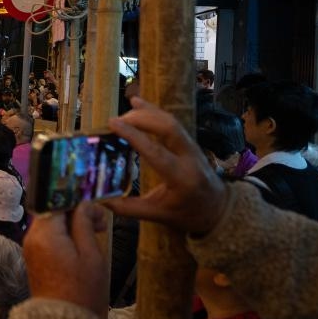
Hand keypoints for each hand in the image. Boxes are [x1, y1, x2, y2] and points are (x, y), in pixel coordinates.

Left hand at [22, 202, 108, 316]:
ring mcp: (31, 247)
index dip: (78, 200)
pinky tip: (82, 244)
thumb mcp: (90, 253)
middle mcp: (32, 236)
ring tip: (95, 232)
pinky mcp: (34, 257)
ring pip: (52, 223)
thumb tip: (84, 204)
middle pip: (53, 210)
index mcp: (45, 233)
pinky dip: (64, 235)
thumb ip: (85, 223)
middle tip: (99, 222)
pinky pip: (48, 236)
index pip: (58, 200)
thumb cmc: (81, 291)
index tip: (96, 207)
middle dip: (76, 212)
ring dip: (71, 223)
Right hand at [103, 97, 228, 235]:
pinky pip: (172, 121)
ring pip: (170, 120)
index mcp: (181, 178)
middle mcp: (189, 157)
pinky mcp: (189, 141)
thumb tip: (99, 199)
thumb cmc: (188, 214)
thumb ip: (129, 208)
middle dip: (140, 118)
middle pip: (167, 127)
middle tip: (116, 121)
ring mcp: (192, 146)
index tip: (113, 124)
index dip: (133, 135)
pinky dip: (153, 111)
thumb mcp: (159, 216)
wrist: (218, 209)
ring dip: (146, 113)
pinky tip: (136, 102)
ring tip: (122, 116)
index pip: (155, 151)